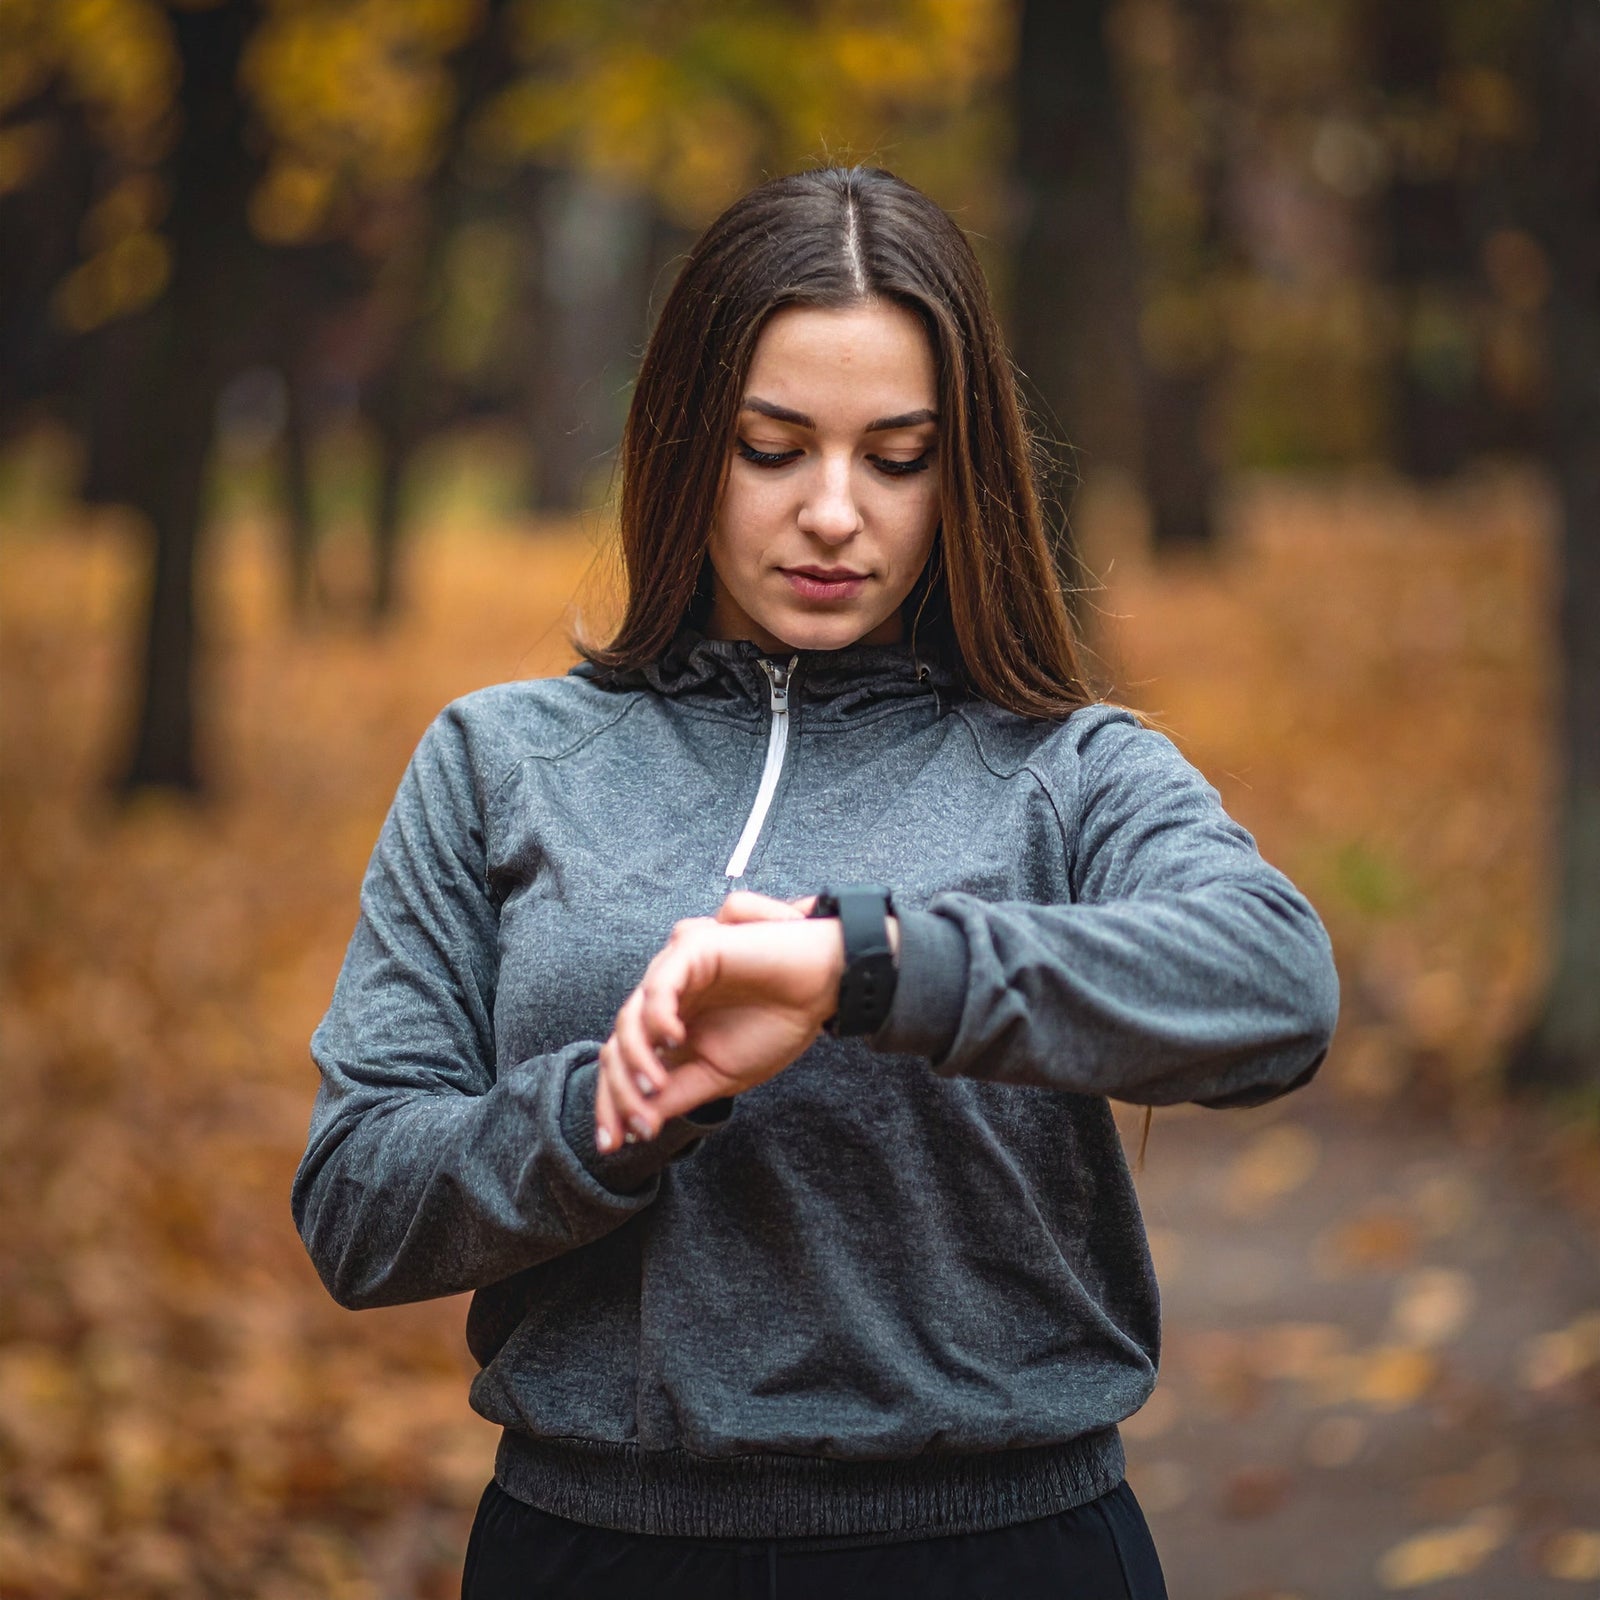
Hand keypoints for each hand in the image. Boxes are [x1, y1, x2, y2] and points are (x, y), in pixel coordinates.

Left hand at [594, 892, 841, 1150]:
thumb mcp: (722, 1075)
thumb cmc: (778, 1024)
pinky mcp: (691, 949)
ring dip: (636, 1059)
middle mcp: (665, 1002)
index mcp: (670, 1029)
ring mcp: (673, 975)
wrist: (824, 987)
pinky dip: (658, 1016)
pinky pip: (658, 986)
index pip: (623, 1065)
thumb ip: (677, 1094)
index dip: (611, 1104)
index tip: (615, 1146)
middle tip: (635, 1127)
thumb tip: (638, 1126)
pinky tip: (674, 1041)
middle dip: (616, 1090)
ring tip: (655, 1089)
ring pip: (630, 1018)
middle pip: (617, 1045)